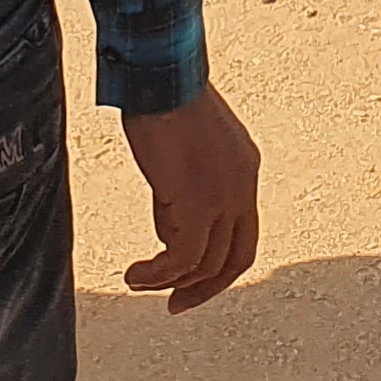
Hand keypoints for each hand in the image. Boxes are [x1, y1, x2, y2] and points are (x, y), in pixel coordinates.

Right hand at [120, 86, 261, 309]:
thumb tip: (169, 224)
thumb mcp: (189, 147)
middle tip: (174, 303)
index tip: (190, 281)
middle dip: (204, 288)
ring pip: (204, 264)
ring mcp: (224, 197)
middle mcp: (243, 187)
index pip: (243, 234)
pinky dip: (156, 274)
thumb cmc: (164, 97)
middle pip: (235, 259)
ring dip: (169, 282)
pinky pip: (179, 260)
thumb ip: (188, 185)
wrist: (160, 77)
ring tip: (138, 282)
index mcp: (246, 170)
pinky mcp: (196, 204)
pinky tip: (134, 274)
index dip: (219, 265)